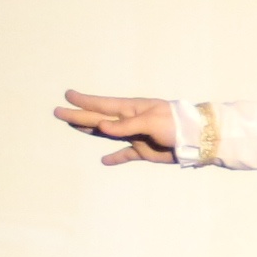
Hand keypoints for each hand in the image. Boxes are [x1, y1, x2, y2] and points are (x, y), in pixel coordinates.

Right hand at [57, 88, 179, 164]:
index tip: (67, 95)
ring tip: (74, 126)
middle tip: (58, 112)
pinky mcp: (144, 151)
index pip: (102, 105)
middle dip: (78, 115)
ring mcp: (135, 136)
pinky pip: (125, 154)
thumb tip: (101, 126)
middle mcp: (130, 121)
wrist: (198, 139)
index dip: (84, 101)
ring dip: (90, 130)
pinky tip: (104, 161)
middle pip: (99, 118)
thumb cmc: (176, 123)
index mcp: (132, 109)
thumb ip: (126, 125)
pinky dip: (115, 158)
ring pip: (107, 133)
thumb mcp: (151, 121)